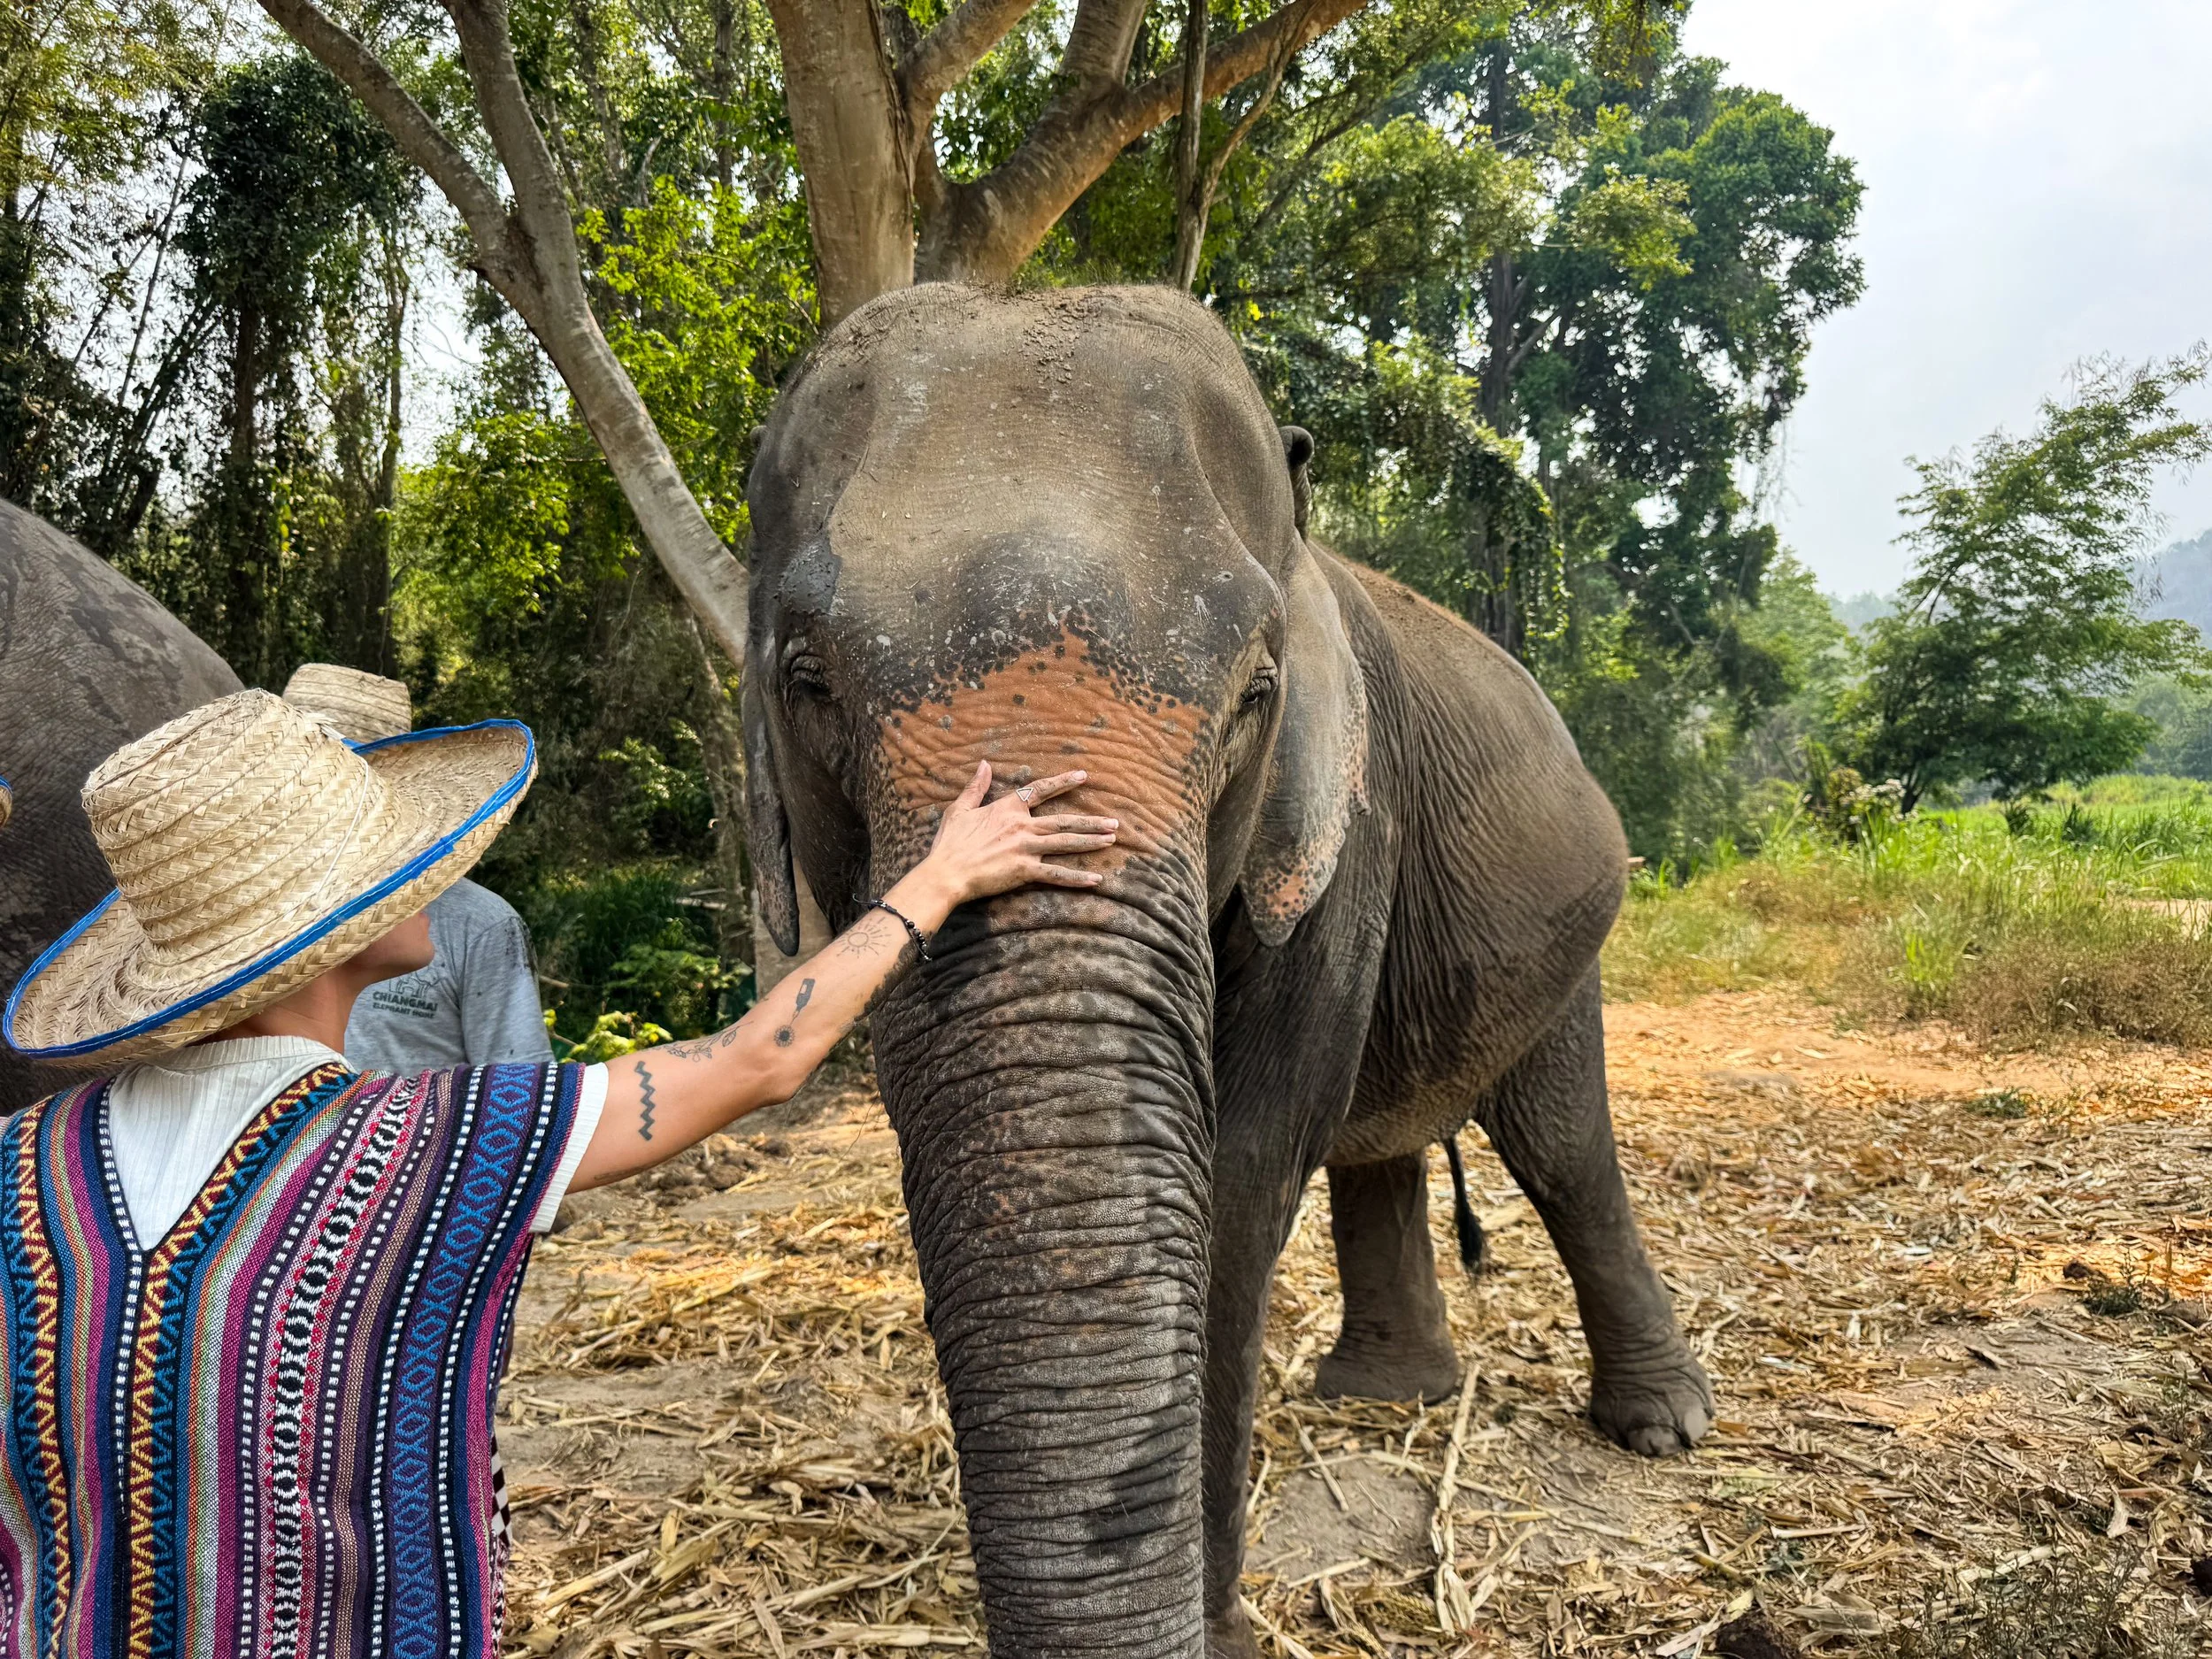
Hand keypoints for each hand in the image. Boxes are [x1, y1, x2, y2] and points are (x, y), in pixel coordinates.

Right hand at [910, 761, 1117, 910]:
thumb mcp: (960, 808)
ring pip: (1065, 843)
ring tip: (1112, 840)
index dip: (1063, 782)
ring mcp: (1025, 848)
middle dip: (1091, 821)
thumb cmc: (949, 843)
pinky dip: (1076, 878)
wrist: (945, 872)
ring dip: (1091, 842)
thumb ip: (976, 786)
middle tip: (1114, 822)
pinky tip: (1095, 880)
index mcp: (1007, 808)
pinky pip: (1056, 874)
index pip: (1040, 789)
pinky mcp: (1024, 871)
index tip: (1083, 776)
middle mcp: (1022, 826)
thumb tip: (985, 763)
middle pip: (1063, 820)